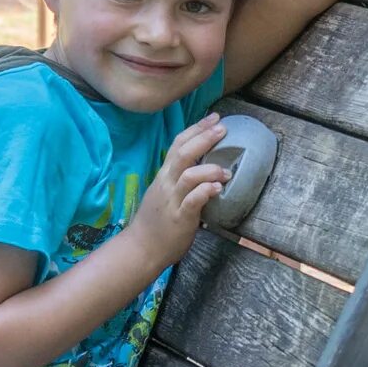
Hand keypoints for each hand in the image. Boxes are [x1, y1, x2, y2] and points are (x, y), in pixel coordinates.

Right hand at [122, 116, 231, 273]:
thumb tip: (204, 168)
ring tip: (226, 171)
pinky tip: (217, 189)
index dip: (196, 129)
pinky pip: (192, 201)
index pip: (178, 144)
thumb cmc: (156, 222)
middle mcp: (167, 184)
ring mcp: (172, 200)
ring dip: (209, 169)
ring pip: (188, 175)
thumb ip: (182, 180)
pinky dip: (205, 192)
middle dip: (204, 138)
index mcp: (165, 176)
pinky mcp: (179, 218)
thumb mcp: (167, 194)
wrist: (141, 248)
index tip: (214, 118)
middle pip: (183, 153)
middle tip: (222, 128)